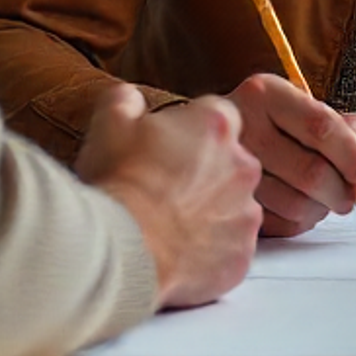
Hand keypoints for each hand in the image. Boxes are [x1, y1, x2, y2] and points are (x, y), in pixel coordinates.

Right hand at [77, 85, 262, 307]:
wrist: (121, 250)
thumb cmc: (118, 184)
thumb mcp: (110, 124)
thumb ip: (127, 101)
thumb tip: (132, 100)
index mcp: (217, 125)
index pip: (219, 116)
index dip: (192, 131)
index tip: (170, 148)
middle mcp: (243, 165)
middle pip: (232, 162)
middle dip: (207, 172)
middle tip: (168, 189)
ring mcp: (246, 212)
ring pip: (235, 205)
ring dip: (212, 211)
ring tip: (171, 225)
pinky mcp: (242, 254)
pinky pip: (232, 247)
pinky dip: (212, 250)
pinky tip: (180, 252)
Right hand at [227, 72, 355, 236]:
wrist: (211, 141)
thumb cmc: (269, 126)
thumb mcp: (303, 109)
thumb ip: (345, 126)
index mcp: (265, 93)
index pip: (321, 126)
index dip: (353, 156)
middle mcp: (241, 126)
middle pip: (312, 172)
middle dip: (340, 191)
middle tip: (347, 196)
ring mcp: (227, 167)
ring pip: (295, 203)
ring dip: (319, 209)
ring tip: (320, 200)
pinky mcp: (223, 201)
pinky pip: (276, 224)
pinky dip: (297, 222)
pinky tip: (296, 209)